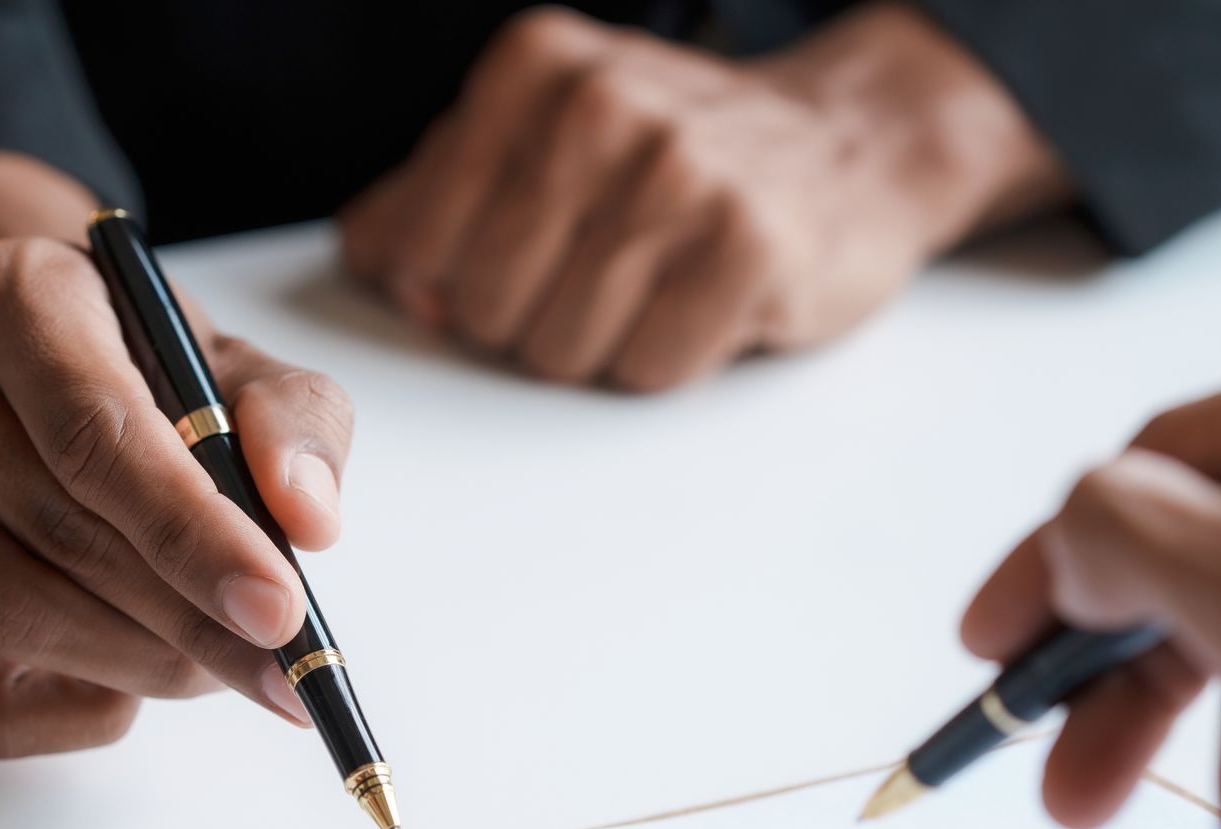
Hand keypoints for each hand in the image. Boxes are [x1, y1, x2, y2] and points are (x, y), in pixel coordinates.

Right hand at [0, 153, 353, 755]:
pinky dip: (83, 708)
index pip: (96, 437)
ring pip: (19, 616)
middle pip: (63, 535)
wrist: (36, 362)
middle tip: (283, 662)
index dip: (195, 536)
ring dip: (147, 662)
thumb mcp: (238, 360)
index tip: (280, 610)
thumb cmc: (148, 364)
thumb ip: (294, 420)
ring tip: (227, 659)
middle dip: (192, 619)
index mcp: (11, 297)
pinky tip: (141, 677)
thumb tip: (309, 520)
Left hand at [339, 3, 1065, 390]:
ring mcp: (681, 171)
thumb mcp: (547, 140)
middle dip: (529, 321)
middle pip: (485, 308)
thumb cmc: (676, 158)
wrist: (849, 145)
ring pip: (560, 349)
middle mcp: (601, 104)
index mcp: (533, 69)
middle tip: (597, 277)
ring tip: (651, 286)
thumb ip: (438, 193)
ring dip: (600, 346)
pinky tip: (700, 303)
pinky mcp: (750, 245)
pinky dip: (666, 360)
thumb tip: (371, 259)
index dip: (452, 286)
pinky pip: (647, 369)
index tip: (509, 265)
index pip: (417, 247)